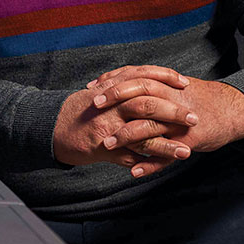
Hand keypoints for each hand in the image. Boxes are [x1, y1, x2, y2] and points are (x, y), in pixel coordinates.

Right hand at [52, 78, 196, 173]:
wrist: (50, 126)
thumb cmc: (79, 109)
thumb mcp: (101, 91)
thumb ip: (123, 86)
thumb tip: (148, 81)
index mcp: (112, 88)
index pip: (143, 76)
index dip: (166, 78)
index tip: (185, 83)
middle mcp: (110, 105)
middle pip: (147, 104)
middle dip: (173, 112)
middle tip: (193, 118)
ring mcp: (106, 127)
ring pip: (141, 134)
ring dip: (166, 145)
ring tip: (186, 151)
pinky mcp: (101, 148)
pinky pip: (128, 157)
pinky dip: (146, 163)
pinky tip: (162, 167)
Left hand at [90, 70, 243, 177]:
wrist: (233, 110)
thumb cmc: (199, 99)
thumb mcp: (175, 86)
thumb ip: (151, 84)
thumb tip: (122, 79)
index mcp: (167, 85)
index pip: (135, 78)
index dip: (113, 82)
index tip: (92, 87)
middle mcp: (172, 100)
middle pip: (140, 96)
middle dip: (114, 101)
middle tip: (93, 109)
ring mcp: (180, 122)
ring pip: (150, 127)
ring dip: (127, 136)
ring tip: (107, 145)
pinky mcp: (190, 140)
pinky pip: (167, 154)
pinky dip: (150, 164)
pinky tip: (134, 171)